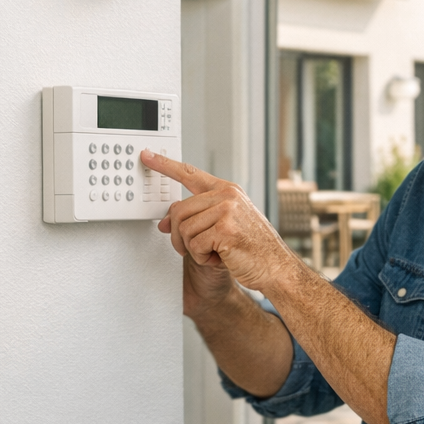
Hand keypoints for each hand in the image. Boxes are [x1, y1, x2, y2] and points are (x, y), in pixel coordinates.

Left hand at [142, 151, 298, 296]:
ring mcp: (227, 210)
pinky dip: (202, 259)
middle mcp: (227, 196)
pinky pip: (194, 245)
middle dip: (179, 236)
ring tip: (215, 252)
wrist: (276, 268)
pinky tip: (221, 258)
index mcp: (227, 191)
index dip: (165, 165)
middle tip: (195, 249)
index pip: (190, 173)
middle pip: (179, 210)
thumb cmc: (253, 249)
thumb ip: (197, 218)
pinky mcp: (225, 229)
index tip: (148, 156)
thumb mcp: (223, 226)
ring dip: (194, 250)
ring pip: (184, 229)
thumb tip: (165, 223)